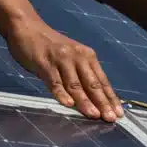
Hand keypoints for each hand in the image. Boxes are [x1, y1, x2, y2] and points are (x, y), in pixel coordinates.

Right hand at [4, 17, 121, 121]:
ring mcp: (61, 60)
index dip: (111, 98)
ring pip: (75, 85)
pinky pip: (54, 81)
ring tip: (94, 115)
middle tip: (111, 119)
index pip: (102, 81)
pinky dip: (61, 93)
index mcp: (87, 56)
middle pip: (92, 84)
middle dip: (103, 102)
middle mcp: (77, 57)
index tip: (119, 114)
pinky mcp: (44, 63)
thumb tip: (95, 100)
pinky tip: (68, 104)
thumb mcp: (71, 58)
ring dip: (85, 101)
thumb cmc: (50, 47)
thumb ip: (81, 75)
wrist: (27, 27)